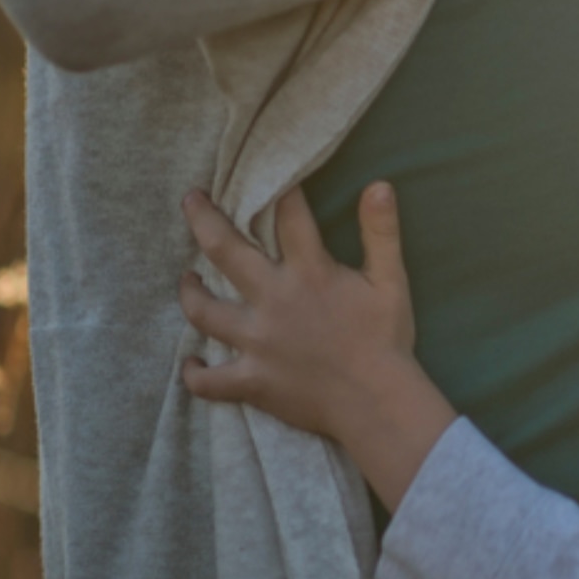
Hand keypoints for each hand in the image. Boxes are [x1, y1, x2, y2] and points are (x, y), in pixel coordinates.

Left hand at [179, 183, 456, 506]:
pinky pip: (209, 381)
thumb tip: (380, 185)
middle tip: (190, 200)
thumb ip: (381, 233)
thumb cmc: (386, 340)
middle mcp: (273, 300)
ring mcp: (256, 342)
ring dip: (190, 293)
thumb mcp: (391, 282)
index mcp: (309, 272)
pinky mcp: (251, 380)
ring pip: (203, 312)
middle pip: (224, 250)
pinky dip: (196, 374)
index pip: (289, 217)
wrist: (378, 403)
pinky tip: (191, 365)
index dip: (279, 191)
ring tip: (187, 279)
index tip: (266, 175)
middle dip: (202, 219)